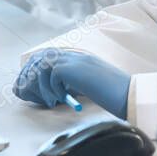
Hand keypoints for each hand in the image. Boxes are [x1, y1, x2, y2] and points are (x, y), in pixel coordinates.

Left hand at [15, 50, 130, 118]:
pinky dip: (51, 89)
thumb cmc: (112, 93)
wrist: (127, 93)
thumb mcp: (88, 84)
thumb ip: (71, 81)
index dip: (35, 68)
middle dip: (30, 75)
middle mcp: (75, 55)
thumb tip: (50, 90)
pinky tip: (61, 99)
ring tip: (50, 100)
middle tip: (29, 93)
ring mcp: (74, 60)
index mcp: (78, 57)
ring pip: (42, 65)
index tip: (30, 85)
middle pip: (40, 57)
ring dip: (41, 85)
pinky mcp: (73, 68)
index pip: (47, 54)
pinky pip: (51, 75)